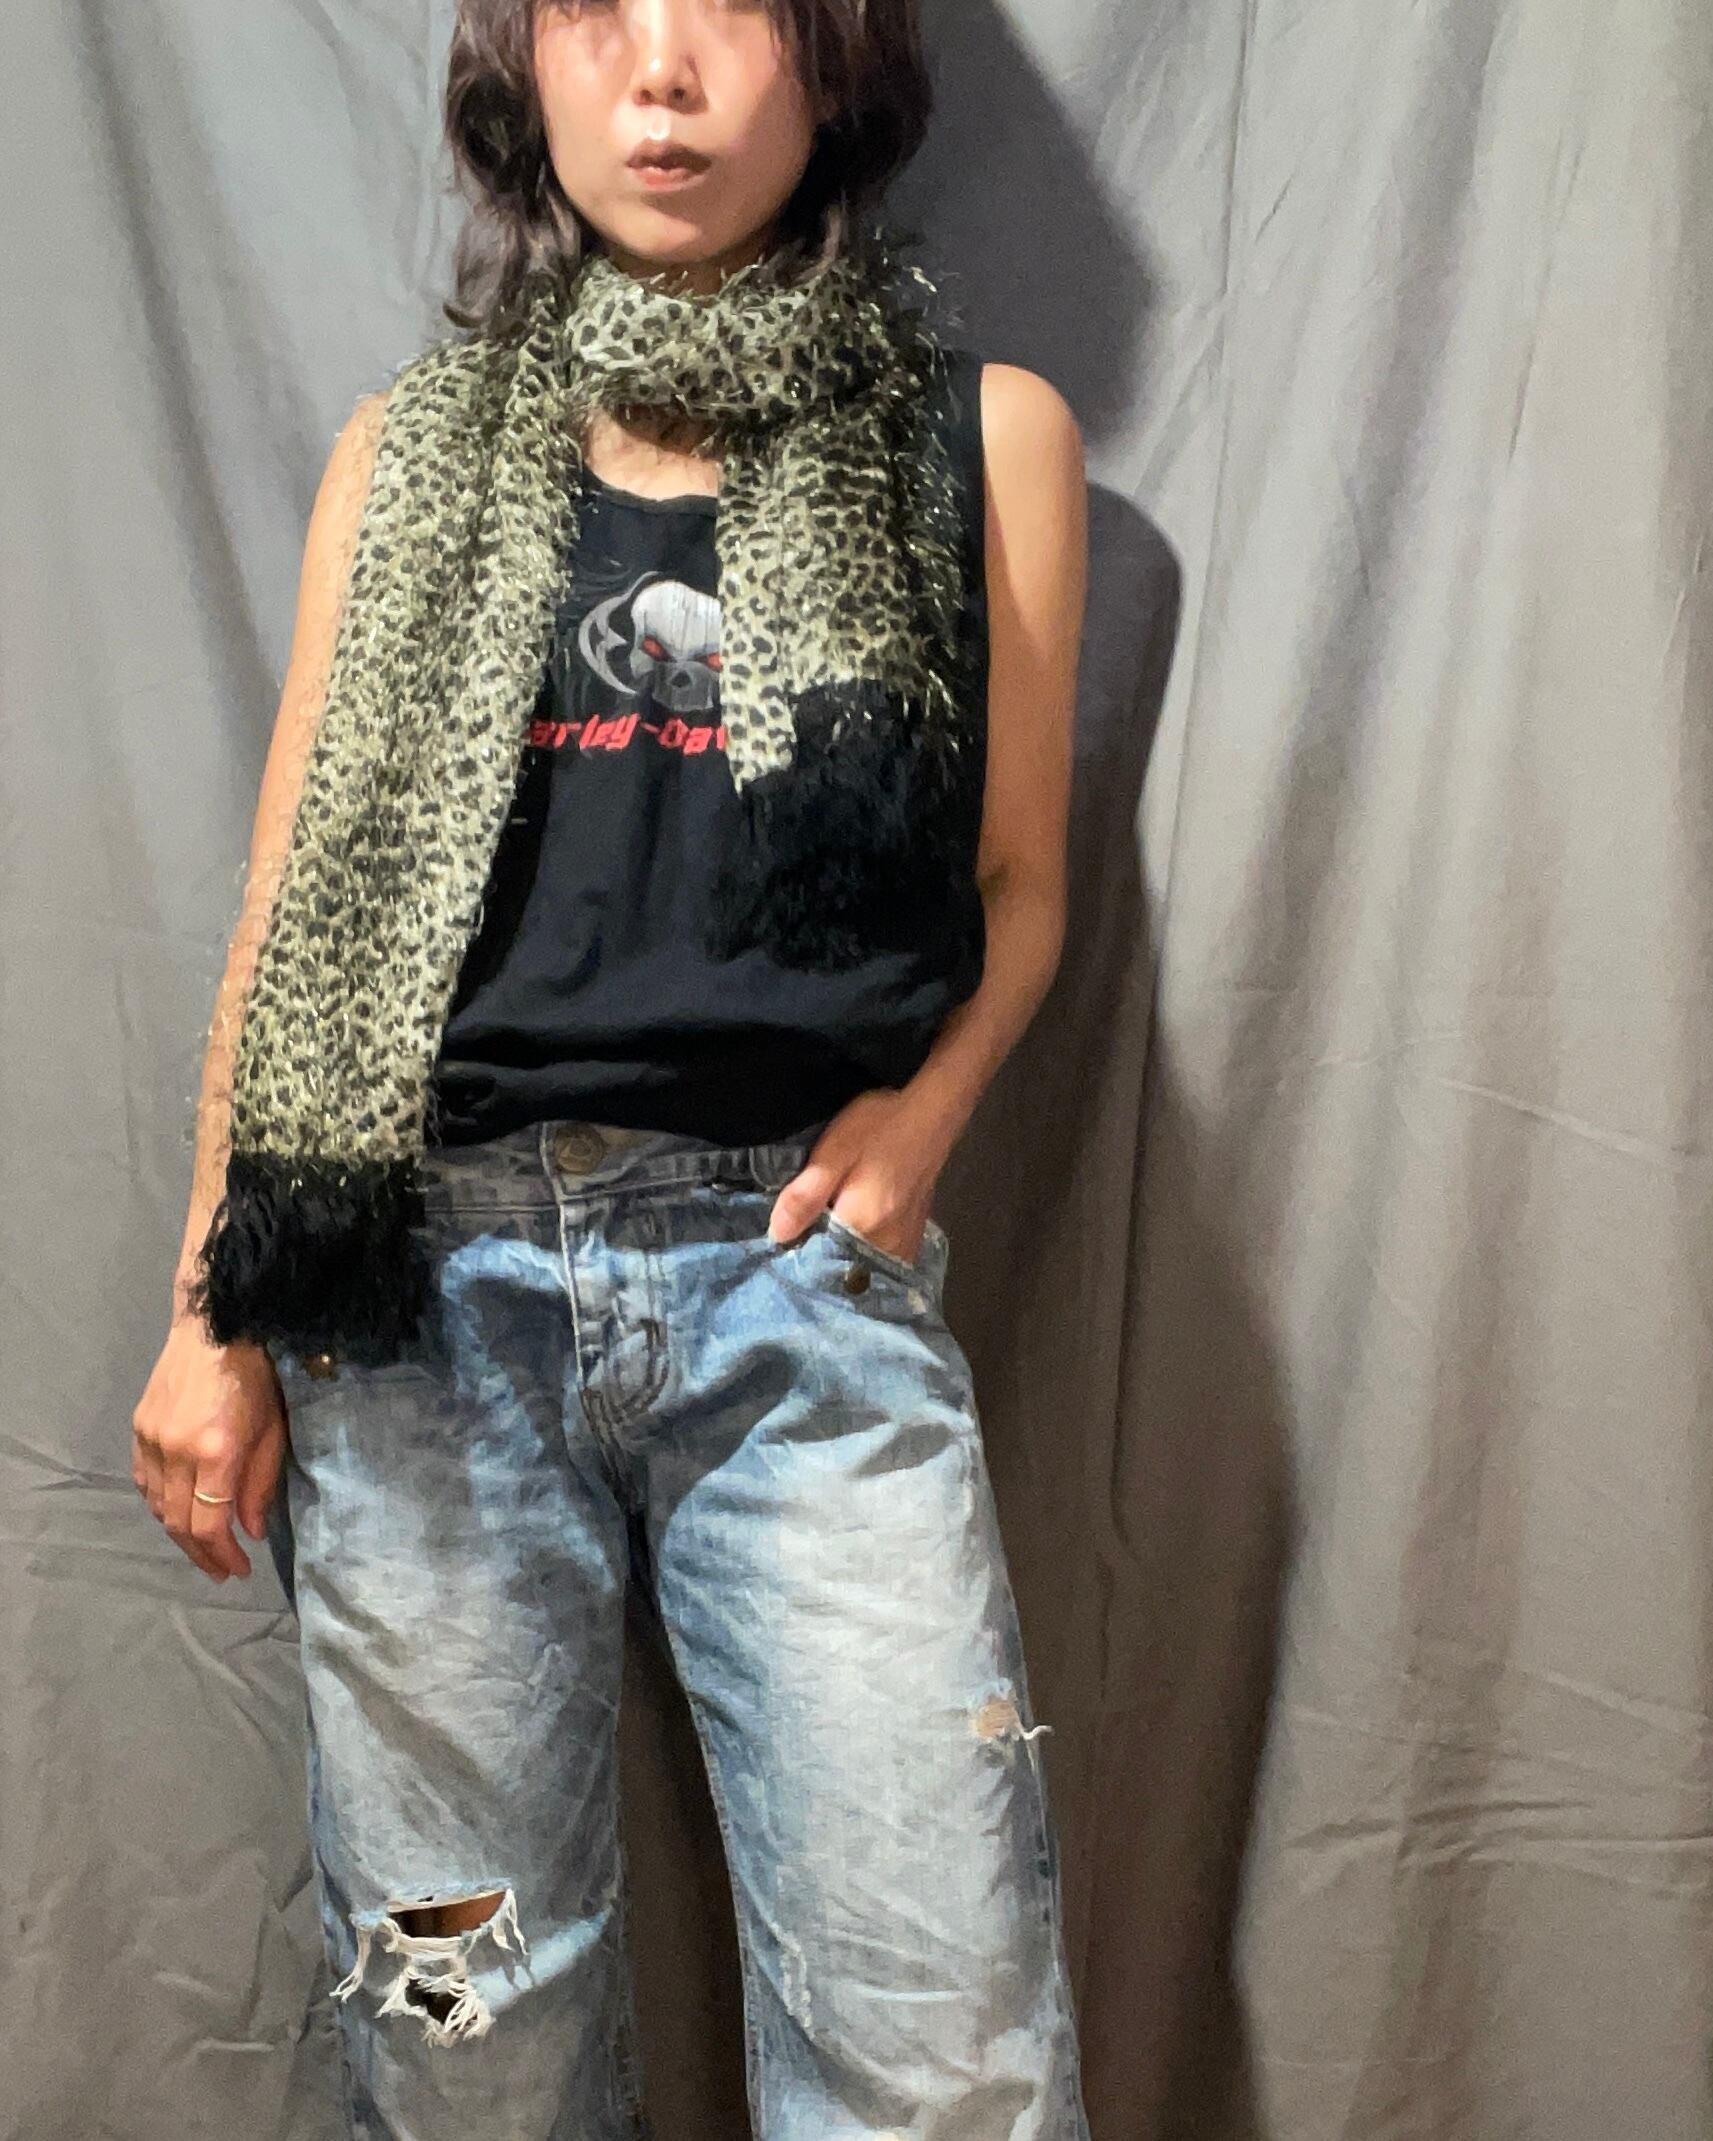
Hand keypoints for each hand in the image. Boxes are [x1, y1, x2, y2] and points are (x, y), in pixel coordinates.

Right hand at [131, 1321, 286, 1582]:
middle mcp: (176, 1452)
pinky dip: (159, 1506)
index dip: (223, 1555)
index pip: (209, 1525)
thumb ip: (260, 1484)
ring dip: (178, 1535)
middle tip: (221, 1571)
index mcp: (215, 1453)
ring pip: (157, 1507)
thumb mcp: (273, 1431)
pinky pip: (144, 1483)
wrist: (215, 1328)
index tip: (239, 1570)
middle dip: (201, 1554)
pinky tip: (177, 1514)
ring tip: (202, 1550)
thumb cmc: (256, 1377)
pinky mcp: (138, 1430)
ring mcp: (151, 1441)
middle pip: (178, 1524)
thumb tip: (251, 1532)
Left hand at [767, 1087, 951, 1264]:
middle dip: (819, 1260)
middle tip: (799, 1238)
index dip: (799, 1257)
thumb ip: (805, 1196)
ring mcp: (906, 1243)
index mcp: (863, 1227)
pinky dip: (863, 1254)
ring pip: (864, 1267)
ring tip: (821, 1237)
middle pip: (844, 1269)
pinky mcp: (914, 1235)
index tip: (782, 1248)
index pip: (821, 1264)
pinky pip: (882, 1260)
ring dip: (842, 1259)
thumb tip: (777, 1235)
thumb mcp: (833, 1152)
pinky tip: (850, 1237)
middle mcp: (888, 1245)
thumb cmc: (879, 1127)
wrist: (930, 1113)